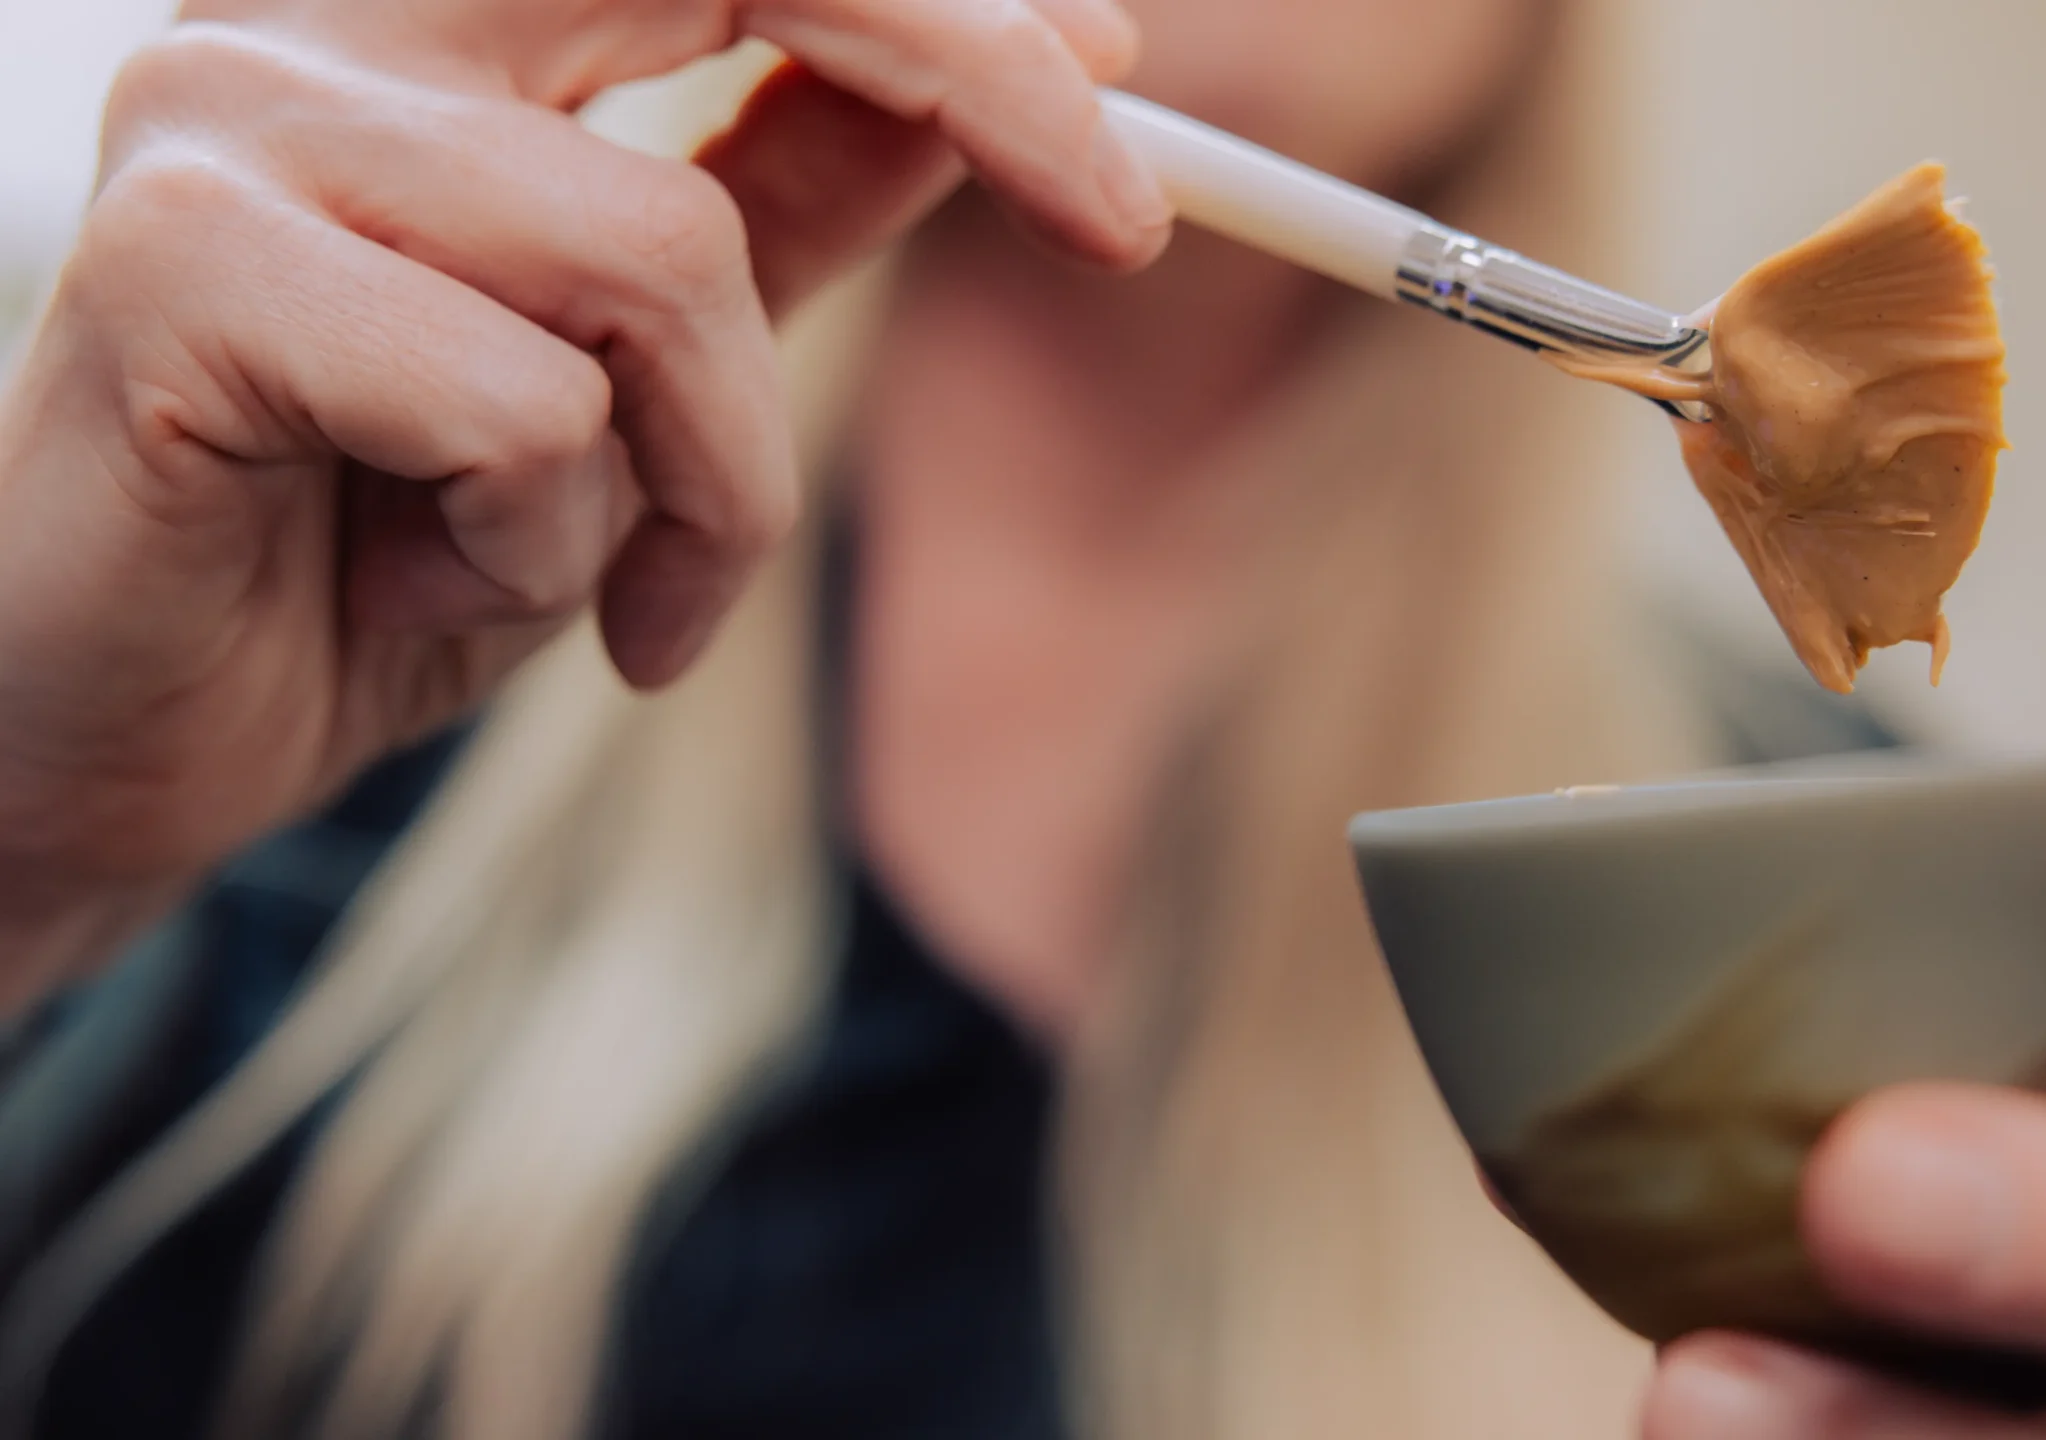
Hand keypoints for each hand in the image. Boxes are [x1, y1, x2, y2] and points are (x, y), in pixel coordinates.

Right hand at [0, 0, 1169, 1004]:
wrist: (131, 739)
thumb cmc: (376, 550)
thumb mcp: (649, 379)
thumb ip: (790, 206)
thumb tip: (1007, 86)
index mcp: (433, 18)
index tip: (1118, 74)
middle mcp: (318, 16)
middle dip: (965, 69)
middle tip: (1119, 217)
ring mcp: (235, 121)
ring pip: (662, 256)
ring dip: (706, 478)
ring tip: (610, 585)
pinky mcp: (177, 267)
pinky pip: (531, 407)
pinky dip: (557, 548)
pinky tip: (438, 582)